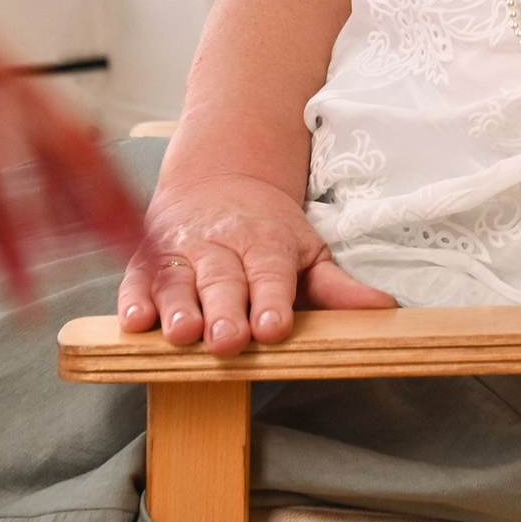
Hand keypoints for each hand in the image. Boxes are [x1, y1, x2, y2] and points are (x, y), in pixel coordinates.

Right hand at [116, 171, 394, 356]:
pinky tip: (134, 320)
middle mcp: (221, 245)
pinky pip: (138, 277)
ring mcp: (182, 250)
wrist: (219, 182)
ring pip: (178, 279)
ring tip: (181, 333)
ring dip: (178, 307)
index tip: (274, 327)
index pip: (271, 274)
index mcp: (265, 243)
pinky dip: (135, 297)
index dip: (272, 300)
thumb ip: (337, 287)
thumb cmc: (269, 232)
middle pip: (223, 280)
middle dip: (225, 310)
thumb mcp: (308, 251)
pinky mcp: (147, 258)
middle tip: (228, 340)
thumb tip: (385, 308)